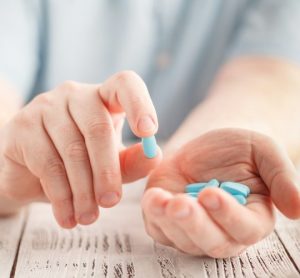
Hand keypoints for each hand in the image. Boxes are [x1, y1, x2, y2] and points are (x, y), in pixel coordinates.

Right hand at [0, 71, 161, 227]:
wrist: (31, 170)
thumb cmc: (80, 162)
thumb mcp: (111, 161)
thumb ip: (133, 160)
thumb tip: (154, 156)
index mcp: (103, 97)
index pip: (125, 84)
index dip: (139, 104)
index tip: (148, 132)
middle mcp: (75, 95)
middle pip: (98, 128)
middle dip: (107, 171)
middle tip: (111, 202)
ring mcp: (45, 106)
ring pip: (72, 150)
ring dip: (84, 190)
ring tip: (90, 217)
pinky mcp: (22, 126)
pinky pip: (47, 163)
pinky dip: (61, 196)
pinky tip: (68, 216)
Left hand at [142, 128, 299, 257]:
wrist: (206, 147)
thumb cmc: (236, 148)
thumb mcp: (263, 151)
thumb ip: (281, 176)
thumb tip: (298, 209)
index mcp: (251, 216)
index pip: (245, 228)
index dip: (228, 215)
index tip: (211, 194)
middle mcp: (222, 229)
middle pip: (212, 242)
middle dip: (195, 225)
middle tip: (180, 205)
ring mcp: (193, 228)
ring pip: (183, 240)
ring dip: (170, 223)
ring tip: (159, 200)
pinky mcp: (169, 220)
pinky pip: (160, 228)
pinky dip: (154, 216)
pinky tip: (152, 198)